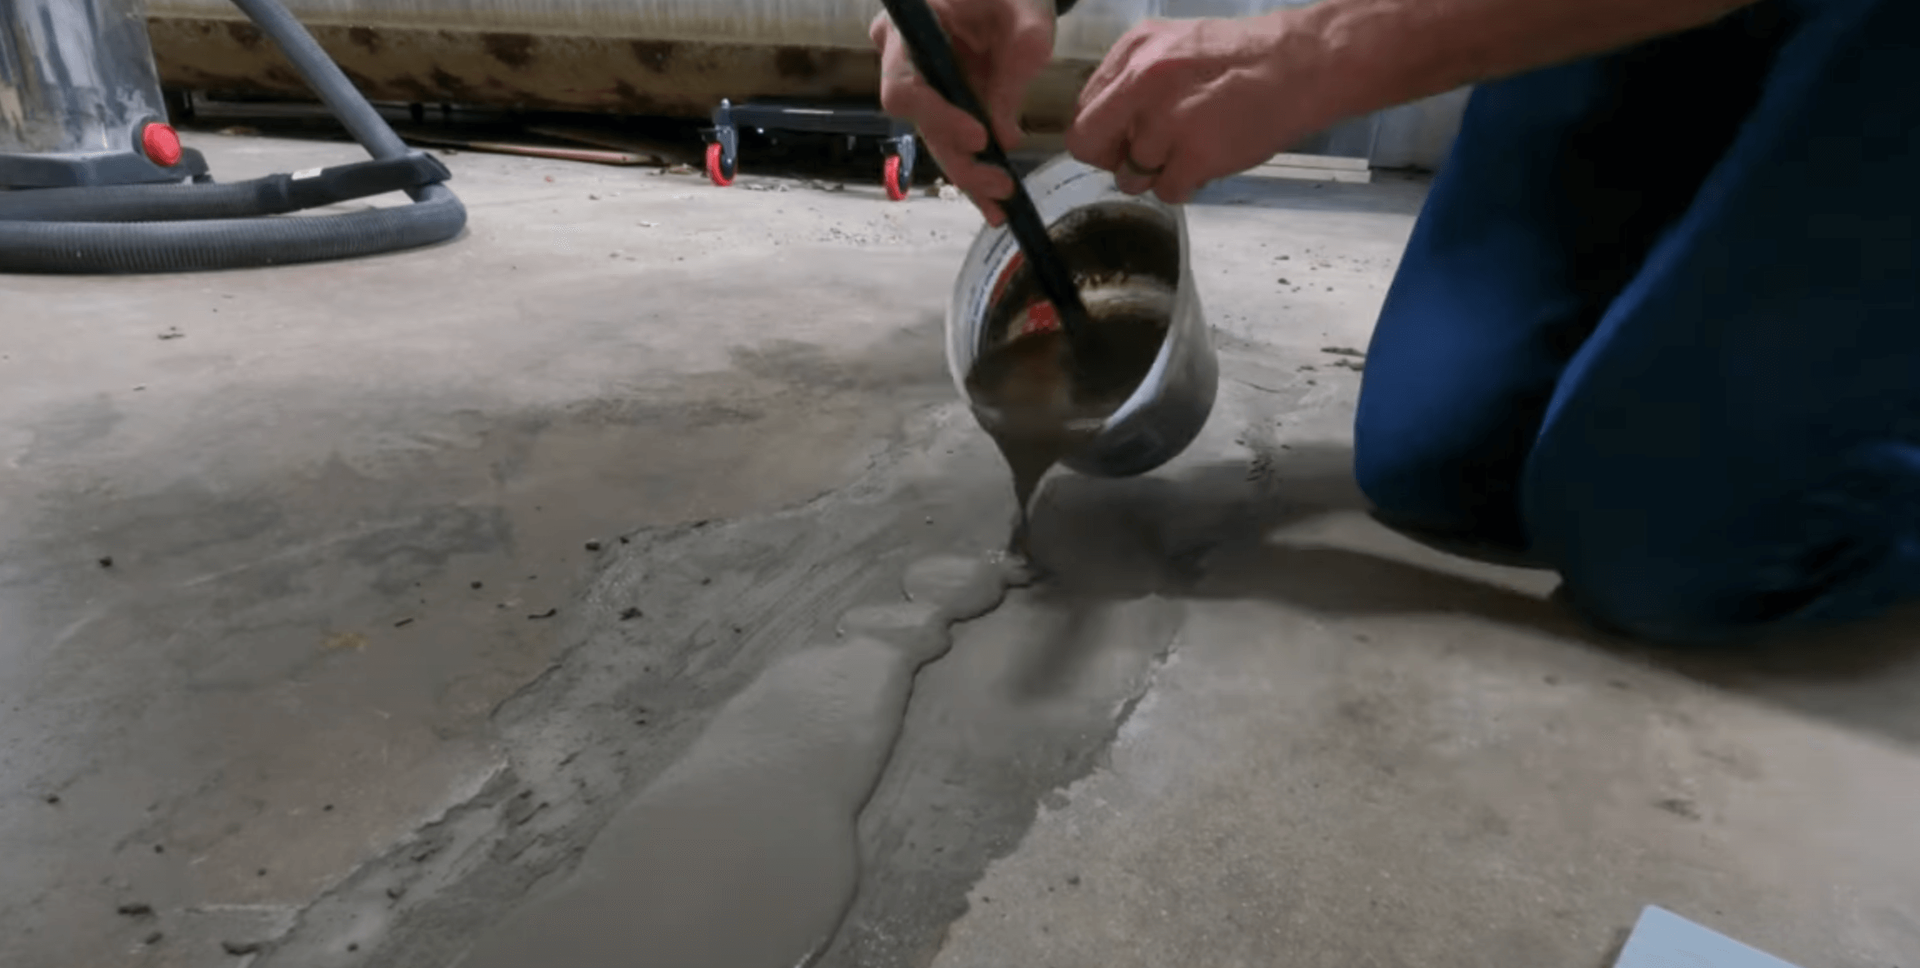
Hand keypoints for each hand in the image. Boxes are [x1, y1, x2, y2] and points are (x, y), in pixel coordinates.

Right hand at [871, 0, 1055, 225]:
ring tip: (1002, 203)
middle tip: (1000, 187)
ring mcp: (922, 84)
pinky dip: (974, 166)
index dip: (938, 119)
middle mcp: (903, 60)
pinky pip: (952, 138)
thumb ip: (1015, 71)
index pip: (904, 87)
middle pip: (919, 124)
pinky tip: (994, 197)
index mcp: (909, 28)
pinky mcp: (943, 102)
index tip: (980, 138)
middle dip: (959, 160)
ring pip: (935, 138)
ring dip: (968, 173)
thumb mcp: (1027, 22)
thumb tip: (1003, 140)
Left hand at [1067, 14, 1328, 204]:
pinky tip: (1208, 162)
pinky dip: (1185, 186)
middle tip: (1144, 158)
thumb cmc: (1243, 58)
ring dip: (1156, 175)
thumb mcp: (1174, 46)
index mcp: (1132, 51)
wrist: (1304, 63)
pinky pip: (1167, 192)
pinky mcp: (1197, 154)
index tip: (1123, 139)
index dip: (1102, 133)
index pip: (1084, 109)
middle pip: (1089, 144)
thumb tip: (1107, 126)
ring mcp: (1168, 120)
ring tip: (1191, 152)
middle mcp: (1141, 81)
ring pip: (1130, 175)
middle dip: (1113, 159)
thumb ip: (1132, 81)